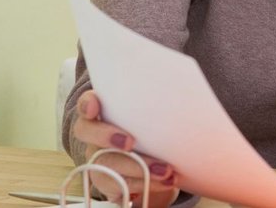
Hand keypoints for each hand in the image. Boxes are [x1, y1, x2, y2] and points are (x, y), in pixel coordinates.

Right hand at [70, 90, 179, 207]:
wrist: (151, 163)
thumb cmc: (152, 131)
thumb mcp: (154, 116)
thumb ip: (158, 104)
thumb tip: (188, 90)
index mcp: (105, 113)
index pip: (87, 103)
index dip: (87, 104)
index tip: (94, 108)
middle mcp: (95, 135)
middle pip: (88, 133)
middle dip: (107, 136)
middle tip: (129, 142)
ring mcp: (97, 160)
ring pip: (107, 163)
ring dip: (138, 167)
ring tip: (166, 170)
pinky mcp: (107, 183)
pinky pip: (120, 185)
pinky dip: (146, 184)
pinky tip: (166, 181)